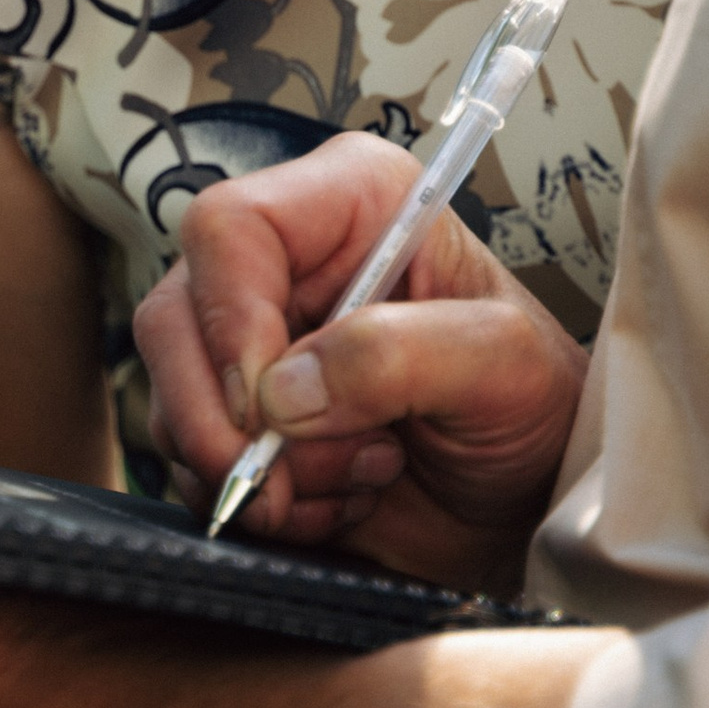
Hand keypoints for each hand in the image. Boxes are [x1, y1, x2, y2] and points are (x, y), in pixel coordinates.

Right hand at [135, 134, 586, 584]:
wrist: (529, 498)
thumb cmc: (534, 407)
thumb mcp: (504, 364)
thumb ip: (400, 356)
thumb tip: (285, 389)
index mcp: (352, 204)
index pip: (231, 227)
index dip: (230, 317)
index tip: (267, 403)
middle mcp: (290, 264)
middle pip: (175, 318)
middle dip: (225, 420)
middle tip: (285, 480)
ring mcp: (258, 344)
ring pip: (175, 401)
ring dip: (263, 470)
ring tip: (361, 476)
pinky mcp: (246, 419)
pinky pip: (195, 463)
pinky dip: (262, 503)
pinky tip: (338, 498)